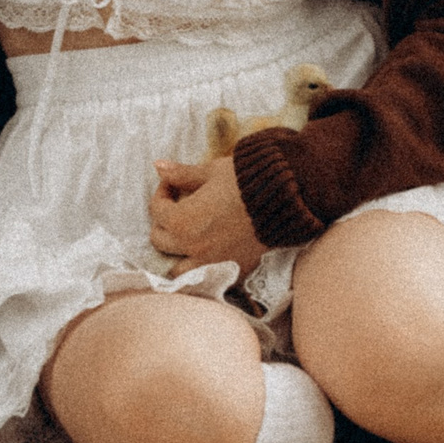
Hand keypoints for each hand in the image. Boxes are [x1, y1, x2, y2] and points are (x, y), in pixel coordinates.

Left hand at [148, 150, 262, 279]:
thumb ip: (182, 174)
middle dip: (164, 222)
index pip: (157, 210)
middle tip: (177, 208)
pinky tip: (206, 251)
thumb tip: (158, 166)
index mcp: (182, 221)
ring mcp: (212, 263)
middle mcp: (192, 247)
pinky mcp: (232, 270)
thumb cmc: (246, 180)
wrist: (286, 198)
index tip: (172, 185)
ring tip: (187, 237)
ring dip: (176, 253)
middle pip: (160, 240)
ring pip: (177, 268)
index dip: (162, 193)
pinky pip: (205, 276)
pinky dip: (199, 267)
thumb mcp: (211, 172)